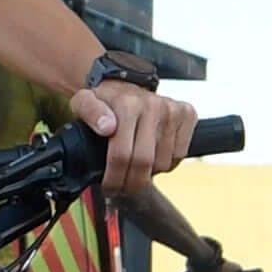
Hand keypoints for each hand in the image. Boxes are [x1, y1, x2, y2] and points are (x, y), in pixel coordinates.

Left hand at [70, 78, 196, 195]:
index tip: (108, 188)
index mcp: (127, 104)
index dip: (114, 179)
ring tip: (136, 169)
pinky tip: (153, 157)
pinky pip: (180, 154)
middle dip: (132, 183)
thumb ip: (89, 112)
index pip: (122, 155)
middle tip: (122, 188)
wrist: (127, 84)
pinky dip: (167, 164)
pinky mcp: (187, 114)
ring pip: (164, 162)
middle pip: (145, 162)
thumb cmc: (104, 101)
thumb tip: (107, 127)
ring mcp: (173, 110)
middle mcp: (153, 105)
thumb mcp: (84, 102)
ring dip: (149, 174)